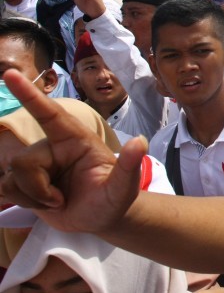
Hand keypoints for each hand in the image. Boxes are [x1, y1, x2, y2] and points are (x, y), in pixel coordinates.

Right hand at [0, 68, 144, 232]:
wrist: (101, 218)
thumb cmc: (114, 197)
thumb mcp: (123, 186)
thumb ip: (130, 165)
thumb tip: (141, 141)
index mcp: (75, 139)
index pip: (50, 113)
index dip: (29, 94)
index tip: (11, 74)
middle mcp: (53, 147)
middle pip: (23, 161)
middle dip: (38, 188)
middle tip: (61, 200)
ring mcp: (38, 164)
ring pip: (11, 177)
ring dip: (32, 197)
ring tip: (58, 201)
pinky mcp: (24, 181)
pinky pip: (6, 189)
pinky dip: (25, 202)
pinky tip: (46, 204)